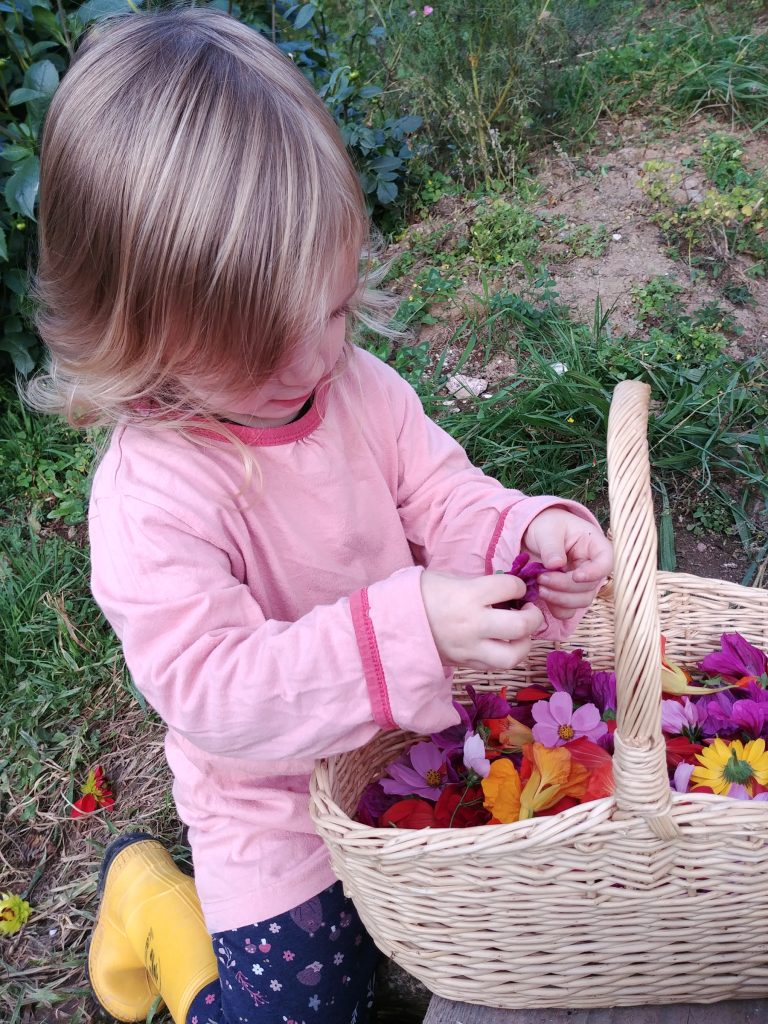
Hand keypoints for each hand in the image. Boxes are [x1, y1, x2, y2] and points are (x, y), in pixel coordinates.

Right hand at [420, 570, 544, 670]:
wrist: (395, 620)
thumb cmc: (424, 594)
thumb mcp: (452, 579)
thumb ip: (482, 585)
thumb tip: (508, 592)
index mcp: (469, 595)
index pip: (511, 588)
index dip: (519, 586)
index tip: (515, 588)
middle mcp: (473, 624)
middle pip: (521, 626)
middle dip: (534, 617)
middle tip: (530, 611)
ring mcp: (469, 648)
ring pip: (513, 656)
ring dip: (524, 644)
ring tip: (521, 634)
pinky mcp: (464, 663)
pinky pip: (495, 666)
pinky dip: (506, 656)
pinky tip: (503, 644)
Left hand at [522, 508, 612, 620]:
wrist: (533, 536)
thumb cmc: (546, 526)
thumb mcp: (547, 530)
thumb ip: (552, 546)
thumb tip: (556, 564)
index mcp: (594, 547)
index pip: (606, 563)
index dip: (594, 573)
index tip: (576, 576)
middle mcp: (592, 568)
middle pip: (590, 587)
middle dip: (565, 586)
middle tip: (541, 579)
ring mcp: (581, 584)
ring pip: (581, 601)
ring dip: (560, 600)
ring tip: (539, 588)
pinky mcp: (568, 595)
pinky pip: (568, 610)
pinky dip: (555, 608)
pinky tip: (540, 597)